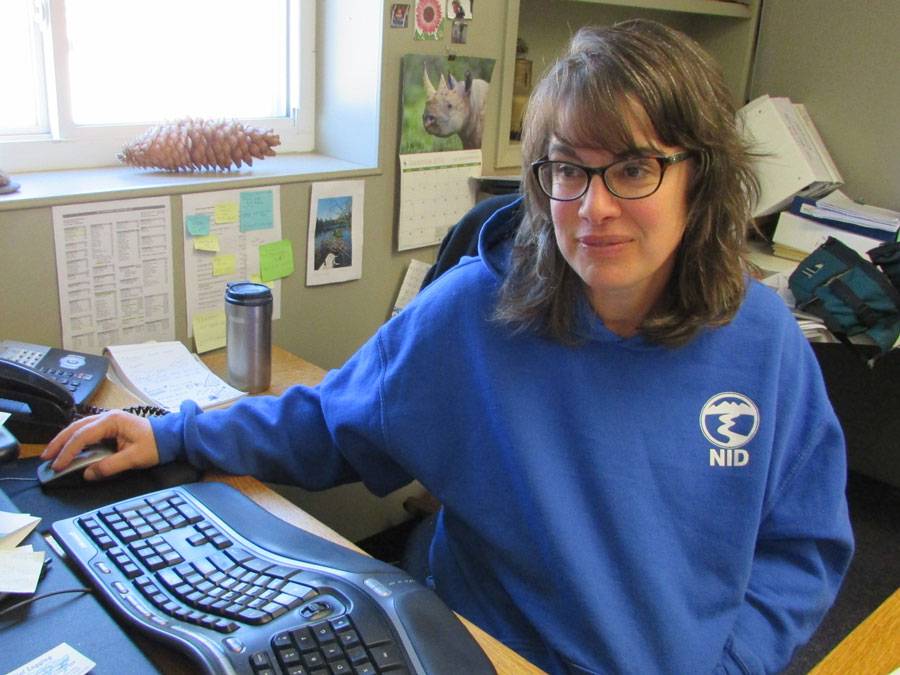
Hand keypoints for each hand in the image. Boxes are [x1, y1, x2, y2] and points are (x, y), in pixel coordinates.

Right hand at [41, 410, 159, 480]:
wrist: (170, 438)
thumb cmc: (156, 444)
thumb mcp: (134, 458)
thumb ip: (110, 466)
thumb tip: (88, 474)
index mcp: (113, 421)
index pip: (83, 435)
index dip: (68, 451)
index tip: (59, 464)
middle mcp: (107, 418)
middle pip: (75, 428)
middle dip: (59, 443)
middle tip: (46, 458)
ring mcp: (107, 422)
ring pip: (78, 429)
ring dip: (64, 441)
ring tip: (52, 455)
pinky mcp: (109, 428)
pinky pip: (86, 433)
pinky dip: (74, 442)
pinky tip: (68, 451)